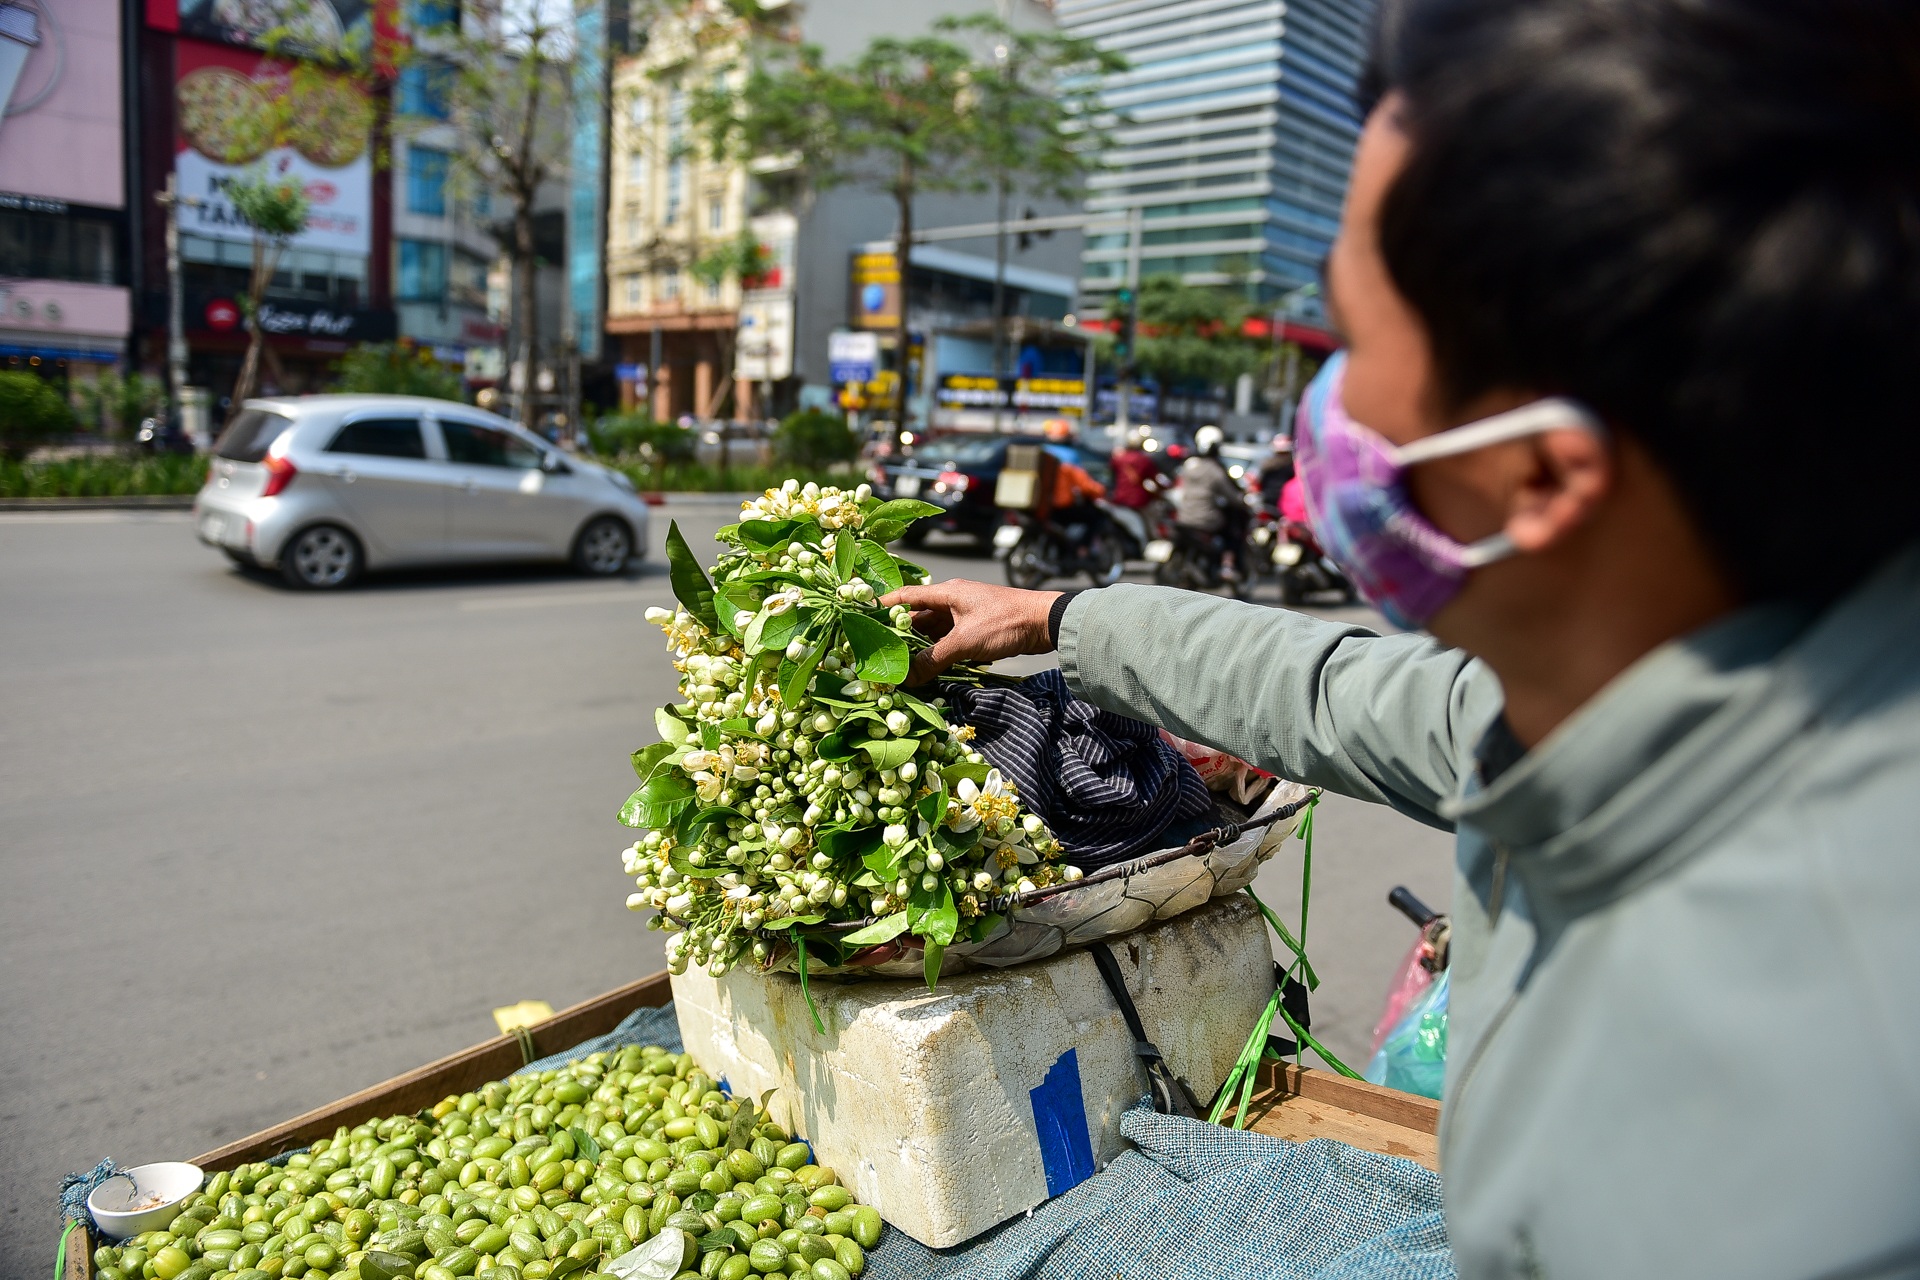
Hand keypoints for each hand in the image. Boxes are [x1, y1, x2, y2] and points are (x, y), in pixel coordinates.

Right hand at [880, 580, 1060, 684]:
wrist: (1047, 624)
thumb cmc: (1006, 623)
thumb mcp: (965, 642)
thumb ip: (934, 659)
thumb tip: (906, 677)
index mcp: (946, 592)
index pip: (905, 596)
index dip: (882, 607)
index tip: (861, 620)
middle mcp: (951, 601)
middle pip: (916, 617)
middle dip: (897, 635)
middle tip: (877, 653)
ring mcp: (963, 616)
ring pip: (931, 632)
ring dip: (917, 647)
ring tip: (897, 665)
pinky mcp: (975, 630)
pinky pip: (947, 641)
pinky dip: (935, 653)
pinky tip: (925, 668)